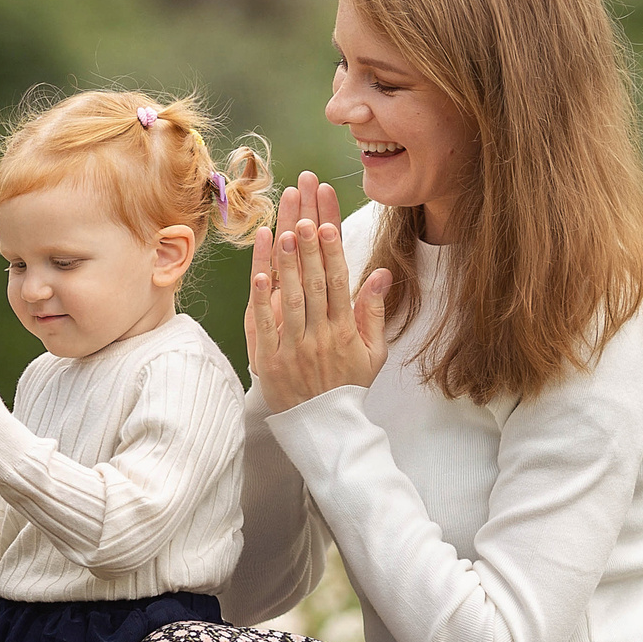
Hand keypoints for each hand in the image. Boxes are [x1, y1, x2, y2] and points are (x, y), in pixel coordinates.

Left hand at [244, 173, 391, 414]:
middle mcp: (319, 336)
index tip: (328, 224)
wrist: (324, 426)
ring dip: (287, 266)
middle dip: (309, 249)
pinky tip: (260, 275)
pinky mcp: (270, 361)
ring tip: (284, 233)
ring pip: (290, 300)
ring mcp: (293, 347)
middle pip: (314, 284)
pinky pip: (266, 327)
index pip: (338, 283)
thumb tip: (382, 273)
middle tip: (304, 216)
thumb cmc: (348, 384)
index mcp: (345, 331)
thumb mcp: (373, 352)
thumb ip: (374, 311)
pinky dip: (262, 300)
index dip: (332, 252)